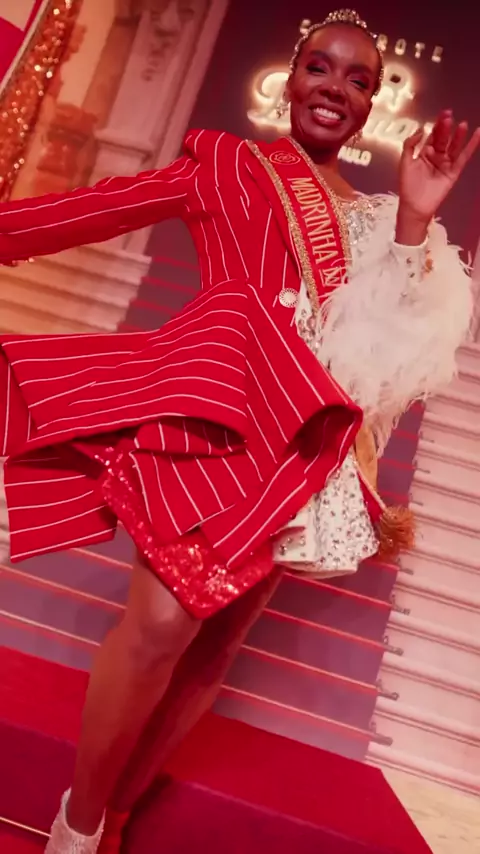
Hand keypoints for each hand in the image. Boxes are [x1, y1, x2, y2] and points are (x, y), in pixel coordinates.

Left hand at [398, 110, 479, 224]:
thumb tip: (421, 129)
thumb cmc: (407, 186)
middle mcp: (436, 157)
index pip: (433, 136)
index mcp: (424, 153)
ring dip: (458, 136)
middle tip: (449, 116)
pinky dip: (471, 147)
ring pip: (454, 147)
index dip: (438, 125)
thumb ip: (410, 144)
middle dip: (446, 128)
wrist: (414, 206)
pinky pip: (463, 158)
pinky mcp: (453, 172)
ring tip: (462, 125)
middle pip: (443, 139)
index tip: (444, 113)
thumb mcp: (404, 162)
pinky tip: (477, 135)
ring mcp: (446, 164)